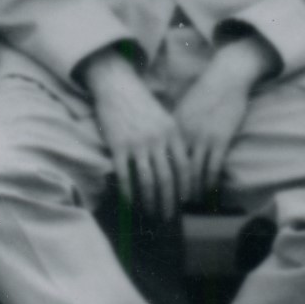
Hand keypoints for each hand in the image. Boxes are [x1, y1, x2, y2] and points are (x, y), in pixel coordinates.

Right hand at [83, 51, 185, 218]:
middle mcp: (157, 139)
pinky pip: (125, 176)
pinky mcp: (118, 146)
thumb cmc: (142, 104)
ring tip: (151, 214)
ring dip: (150, 202)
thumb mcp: (165, 118)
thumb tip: (181, 169)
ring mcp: (137, 143)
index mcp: (172, 133)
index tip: (185, 203)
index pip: (185, 167)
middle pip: (167, 179)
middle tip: (168, 217)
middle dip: (169, 202)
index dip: (186, 188)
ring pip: (147, 181)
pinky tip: (130, 205)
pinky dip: (129, 194)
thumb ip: (173, 141)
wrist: (118, 86)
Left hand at [167, 36, 268, 196]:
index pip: (158, 160)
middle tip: (166, 209)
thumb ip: (171, 131)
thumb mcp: (180, 112)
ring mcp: (201, 138)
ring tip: (188, 208)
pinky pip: (212, 169)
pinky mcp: (220, 140)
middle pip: (172, 171)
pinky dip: (209, 185)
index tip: (149, 195)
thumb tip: (161, 150)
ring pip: (192, 174)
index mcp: (170, 129)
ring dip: (190, 193)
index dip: (153, 180)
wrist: (225, 78)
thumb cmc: (203, 95)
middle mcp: (182, 135)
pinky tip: (209, 196)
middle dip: (168, 193)